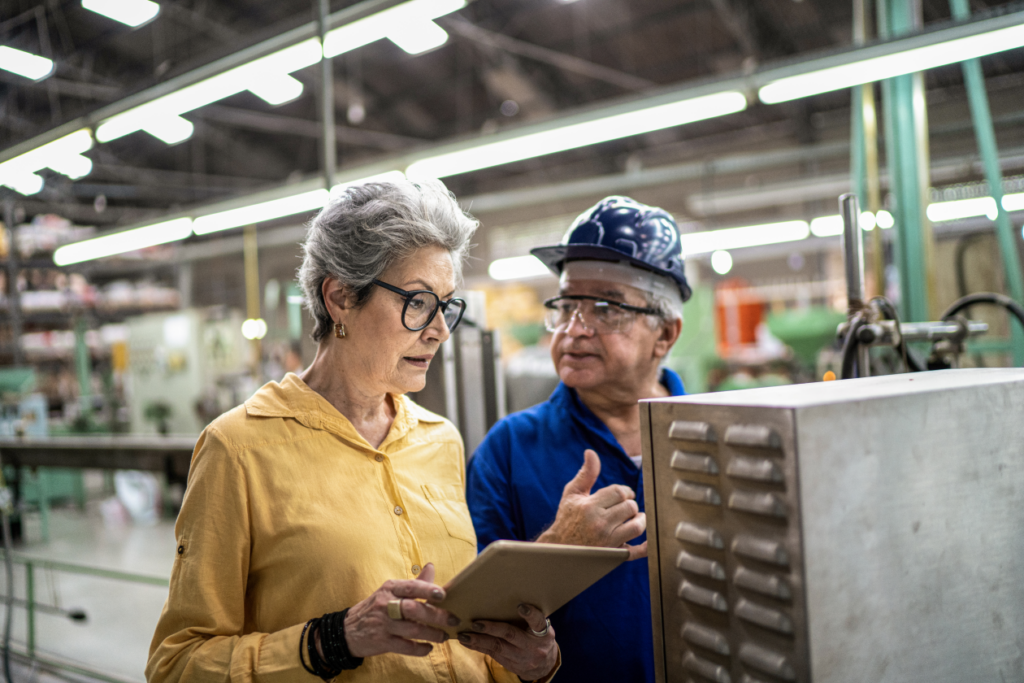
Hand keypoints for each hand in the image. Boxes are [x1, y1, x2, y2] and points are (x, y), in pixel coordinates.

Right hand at [339, 563, 459, 657]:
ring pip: (413, 630)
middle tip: (453, 620)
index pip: (410, 587)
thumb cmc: (375, 607)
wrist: (347, 630)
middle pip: (414, 609)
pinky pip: (405, 647)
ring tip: (444, 636)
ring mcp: (383, 625)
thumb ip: (414, 582)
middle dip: (436, 615)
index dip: (427, 590)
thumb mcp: (390, 591)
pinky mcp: (382, 642)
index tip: (443, 594)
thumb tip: (431, 566)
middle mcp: (386, 605)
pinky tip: (428, 648)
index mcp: (390, 589)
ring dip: (432, 634)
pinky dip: (419, 649)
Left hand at [456, 603, 557, 680]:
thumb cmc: (540, 638)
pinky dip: (478, 647)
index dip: (530, 614)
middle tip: (475, 623)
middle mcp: (533, 647)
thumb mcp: (542, 628)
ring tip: (463, 635)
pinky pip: (492, 654)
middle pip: (510, 635)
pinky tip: (467, 642)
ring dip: (478, 640)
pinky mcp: (510, 664)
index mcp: (544, 633)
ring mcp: (521, 658)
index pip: (538, 622)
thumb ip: (531, 617)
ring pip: (497, 647)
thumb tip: (508, 596)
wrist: (545, 665)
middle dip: (491, 629)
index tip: (521, 606)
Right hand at [536, 449, 646, 559]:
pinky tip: (649, 541)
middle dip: (630, 505)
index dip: (625, 491)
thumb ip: (586, 473)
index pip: (620, 492)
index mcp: (590, 507)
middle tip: (624, 507)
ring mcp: (607, 541)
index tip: (622, 495)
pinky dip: (646, 547)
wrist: (559, 548)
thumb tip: (591, 452)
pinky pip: (636, 552)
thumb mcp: (572, 494)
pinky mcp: (613, 555)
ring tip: (632, 518)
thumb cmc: (567, 518)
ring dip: (639, 520)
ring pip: (637, 526)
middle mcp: (599, 524)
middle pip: (630, 508)